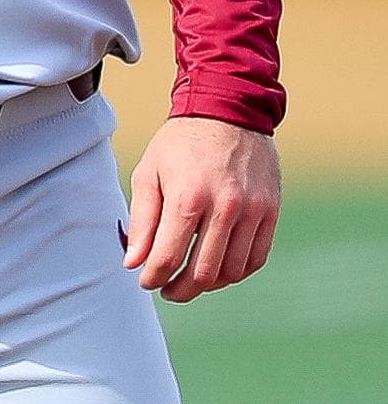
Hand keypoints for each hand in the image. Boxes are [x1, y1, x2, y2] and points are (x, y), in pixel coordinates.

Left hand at [125, 116, 280, 302]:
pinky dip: (236, 273)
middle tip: (167, 290)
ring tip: (190, 280)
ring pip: (231, 271)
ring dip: (208, 285)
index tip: (145, 281)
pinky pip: (256, 258)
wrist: (228, 113)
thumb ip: (141, 221)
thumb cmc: (179, 145)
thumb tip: (133, 263)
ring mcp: (253, 212)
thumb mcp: (148, 174)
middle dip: (180, 289)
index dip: (153, 277)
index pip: (169, 257)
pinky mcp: (271, 212)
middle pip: (203, 272)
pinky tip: (218, 270)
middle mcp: (225, 208)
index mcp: (188, 198)